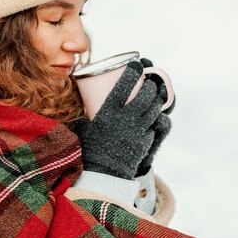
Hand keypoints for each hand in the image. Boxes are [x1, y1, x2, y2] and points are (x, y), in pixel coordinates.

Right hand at [74, 60, 162, 179]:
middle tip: (149, 80)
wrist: (102, 173)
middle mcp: (126, 118)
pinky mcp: (145, 141)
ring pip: (154, 108)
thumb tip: (81, 98)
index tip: (135, 63)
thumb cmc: (89, 148)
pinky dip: (155, 118)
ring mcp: (138, 130)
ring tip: (155, 93)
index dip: (132, 71)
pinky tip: (154, 115)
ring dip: (157, 98)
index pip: (124, 84)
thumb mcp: (84, 126)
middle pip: (145, 95)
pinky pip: (154, 125)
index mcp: (109, 111)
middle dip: (150, 84)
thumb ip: (86, 112)